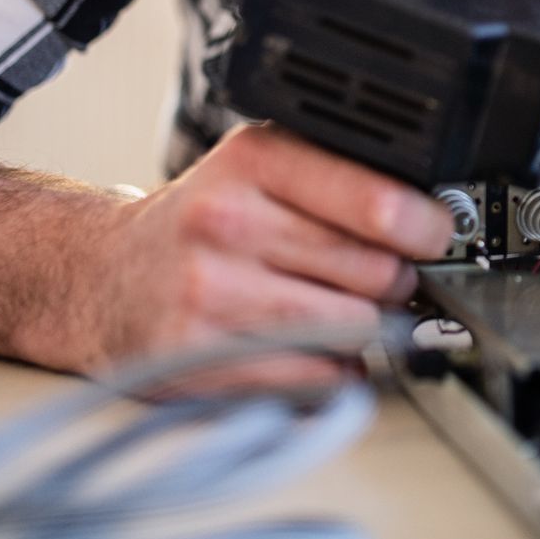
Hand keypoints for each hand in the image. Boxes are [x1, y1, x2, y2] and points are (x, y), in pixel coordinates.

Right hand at [61, 122, 452, 378]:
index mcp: (254, 160)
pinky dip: (329, 370)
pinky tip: (303, 346)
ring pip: (352, 328)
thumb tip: (434, 219)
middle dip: (392, 279)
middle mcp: (228, 222)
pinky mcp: (199, 358)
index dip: (426, 227)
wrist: (103, 276)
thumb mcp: (261, 168)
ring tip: (335, 309)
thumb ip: (340, 176)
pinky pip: (315, 378)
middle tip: (374, 275)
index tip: (435, 236)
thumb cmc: (202, 223)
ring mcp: (210, 294)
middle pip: (376, 270)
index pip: (379, 202)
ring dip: (362, 328)